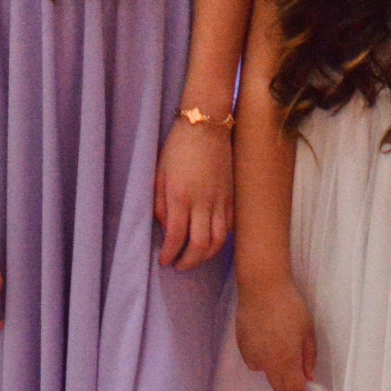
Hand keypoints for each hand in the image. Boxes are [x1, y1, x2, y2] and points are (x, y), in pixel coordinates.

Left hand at [155, 118, 232, 269]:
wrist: (206, 125)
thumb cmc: (178, 147)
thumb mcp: (159, 174)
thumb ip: (160, 204)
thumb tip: (166, 227)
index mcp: (180, 196)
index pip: (176, 237)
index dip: (170, 254)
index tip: (164, 260)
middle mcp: (202, 202)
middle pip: (200, 246)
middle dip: (188, 262)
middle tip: (178, 265)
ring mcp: (220, 200)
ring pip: (218, 241)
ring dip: (206, 256)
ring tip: (195, 258)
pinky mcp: (231, 196)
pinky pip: (228, 227)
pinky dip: (220, 240)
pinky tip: (210, 242)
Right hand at [236, 272, 317, 390]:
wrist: (262, 287)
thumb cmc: (291, 306)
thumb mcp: (308, 330)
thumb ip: (309, 357)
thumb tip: (308, 377)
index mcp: (286, 360)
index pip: (295, 390)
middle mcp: (267, 363)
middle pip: (279, 387)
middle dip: (291, 386)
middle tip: (300, 373)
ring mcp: (252, 355)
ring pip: (265, 374)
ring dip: (276, 371)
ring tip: (282, 349)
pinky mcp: (241, 346)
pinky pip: (254, 361)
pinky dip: (262, 359)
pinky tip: (267, 341)